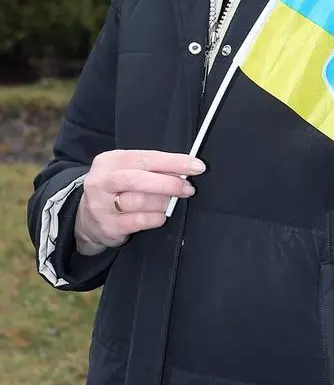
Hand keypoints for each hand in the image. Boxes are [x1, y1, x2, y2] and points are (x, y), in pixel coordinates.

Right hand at [73, 149, 205, 255]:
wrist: (87, 219)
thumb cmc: (117, 189)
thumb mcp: (127, 171)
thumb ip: (150, 168)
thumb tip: (185, 169)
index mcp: (109, 161)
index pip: (146, 158)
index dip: (173, 162)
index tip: (196, 166)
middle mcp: (101, 181)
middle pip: (138, 179)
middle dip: (169, 183)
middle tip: (189, 188)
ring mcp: (101, 205)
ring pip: (139, 201)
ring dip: (164, 201)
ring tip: (174, 202)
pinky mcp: (107, 226)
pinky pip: (138, 221)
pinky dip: (155, 218)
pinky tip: (161, 216)